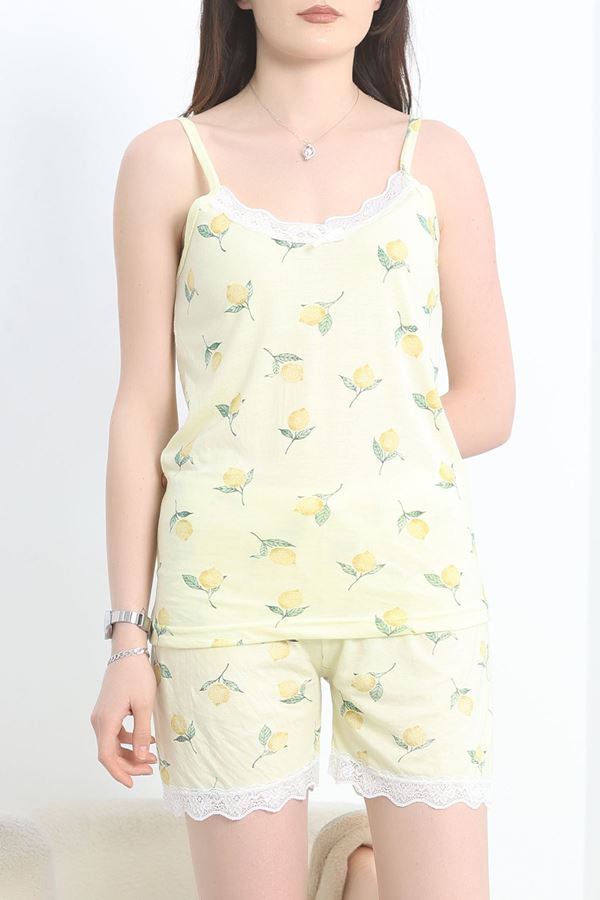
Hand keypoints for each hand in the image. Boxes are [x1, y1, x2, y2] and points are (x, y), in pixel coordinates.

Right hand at [90, 651, 157, 787]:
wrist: (127, 652)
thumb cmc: (136, 676)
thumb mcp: (144, 705)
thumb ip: (142, 733)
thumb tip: (141, 756)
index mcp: (106, 721)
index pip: (107, 757)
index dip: (118, 773)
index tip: (132, 783)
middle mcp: (99, 721)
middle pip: (110, 752)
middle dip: (130, 764)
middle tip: (151, 769)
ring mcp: (102, 716)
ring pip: (113, 743)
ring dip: (131, 752)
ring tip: (153, 755)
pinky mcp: (108, 711)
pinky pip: (115, 733)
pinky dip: (129, 740)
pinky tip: (148, 738)